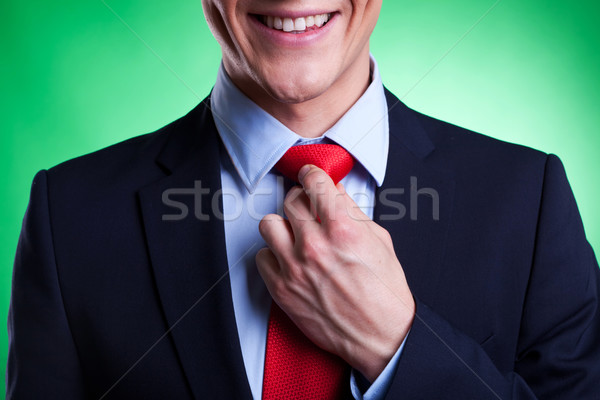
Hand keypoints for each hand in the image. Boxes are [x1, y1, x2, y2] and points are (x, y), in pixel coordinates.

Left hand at [256, 165, 414, 381]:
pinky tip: (289, 259)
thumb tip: (335, 191)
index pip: (315, 184)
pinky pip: (262, 257)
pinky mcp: (282, 289)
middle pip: (290, 201)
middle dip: (301, 199)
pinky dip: (273, 255)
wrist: (380, 336)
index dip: (313, 174)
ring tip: (295, 233)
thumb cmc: (384, 293)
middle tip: (308, 207)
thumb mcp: (379, 241)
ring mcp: (294, 268)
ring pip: (268, 224)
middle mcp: (315, 246)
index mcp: (342, 230)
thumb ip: (353, 212)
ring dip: (282, 225)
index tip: (310, 175)